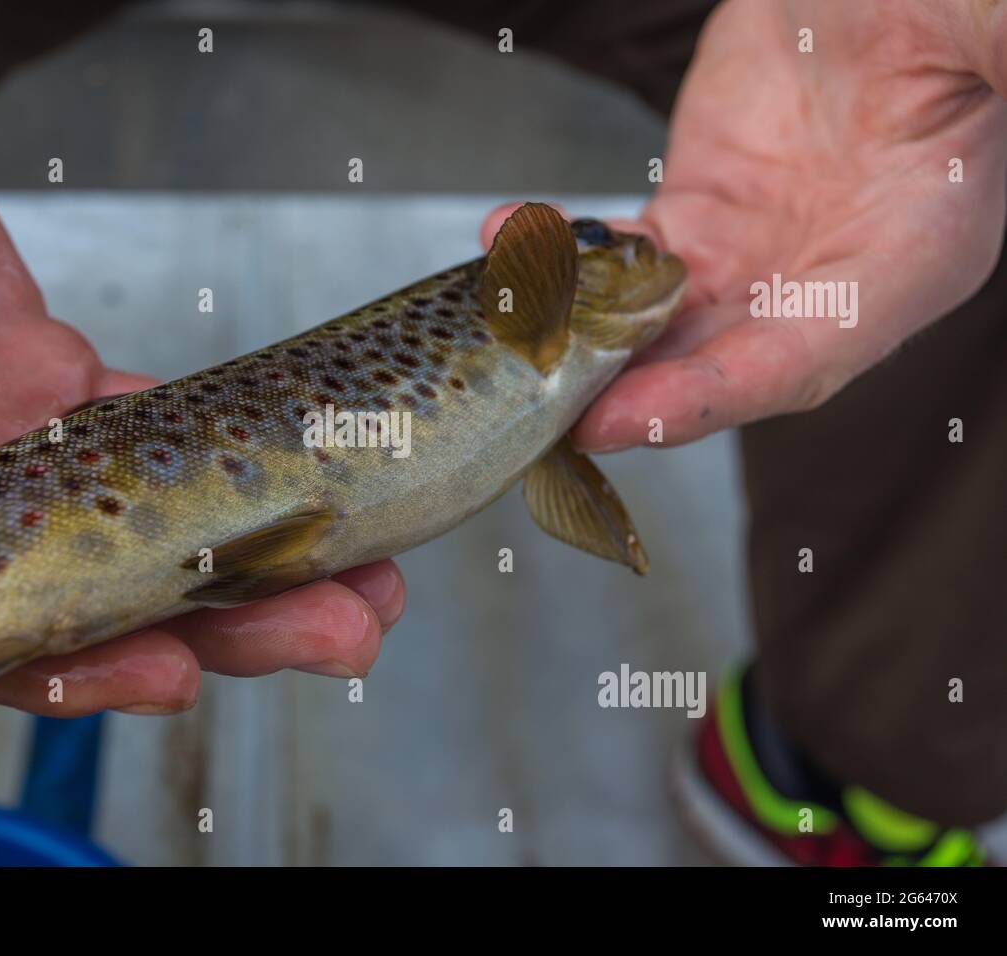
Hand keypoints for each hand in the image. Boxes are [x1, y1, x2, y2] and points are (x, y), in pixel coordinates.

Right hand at [0, 0, 400, 716]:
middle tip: (330, 636)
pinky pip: (140, 434)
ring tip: (359, 588)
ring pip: (124, 525)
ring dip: (242, 564)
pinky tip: (301, 487)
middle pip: (69, 588)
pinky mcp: (30, 375)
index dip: (44, 651)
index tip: (159, 670)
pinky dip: (220, 464)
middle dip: (207, 623)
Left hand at [484, 0, 1006, 449]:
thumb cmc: (945, 10)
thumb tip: (1001, 58)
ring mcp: (752, 246)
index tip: (625, 417)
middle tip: (541, 402)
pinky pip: (618, 254)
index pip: (799, 361)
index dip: (710, 399)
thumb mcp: (989, 38)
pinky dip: (562, 258)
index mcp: (909, 260)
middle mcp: (820, 274)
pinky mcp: (697, 207)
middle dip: (624, 388)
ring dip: (578, 330)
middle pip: (711, 361)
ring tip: (513, 318)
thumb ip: (993, 64)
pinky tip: (511, 241)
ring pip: (652, 318)